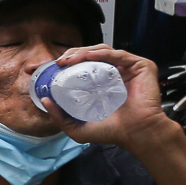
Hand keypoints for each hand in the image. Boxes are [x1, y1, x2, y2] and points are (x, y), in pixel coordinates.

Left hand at [42, 45, 172, 150]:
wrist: (136, 133)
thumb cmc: (113, 131)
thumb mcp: (78, 127)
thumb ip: (60, 116)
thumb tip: (44, 100)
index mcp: (101, 83)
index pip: (82, 66)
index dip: (66, 63)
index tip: (49, 67)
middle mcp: (114, 73)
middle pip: (91, 54)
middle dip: (71, 54)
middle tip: (58, 62)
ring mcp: (128, 68)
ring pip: (103, 51)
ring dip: (83, 52)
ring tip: (68, 60)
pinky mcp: (141, 66)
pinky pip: (118, 54)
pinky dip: (101, 53)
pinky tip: (87, 56)